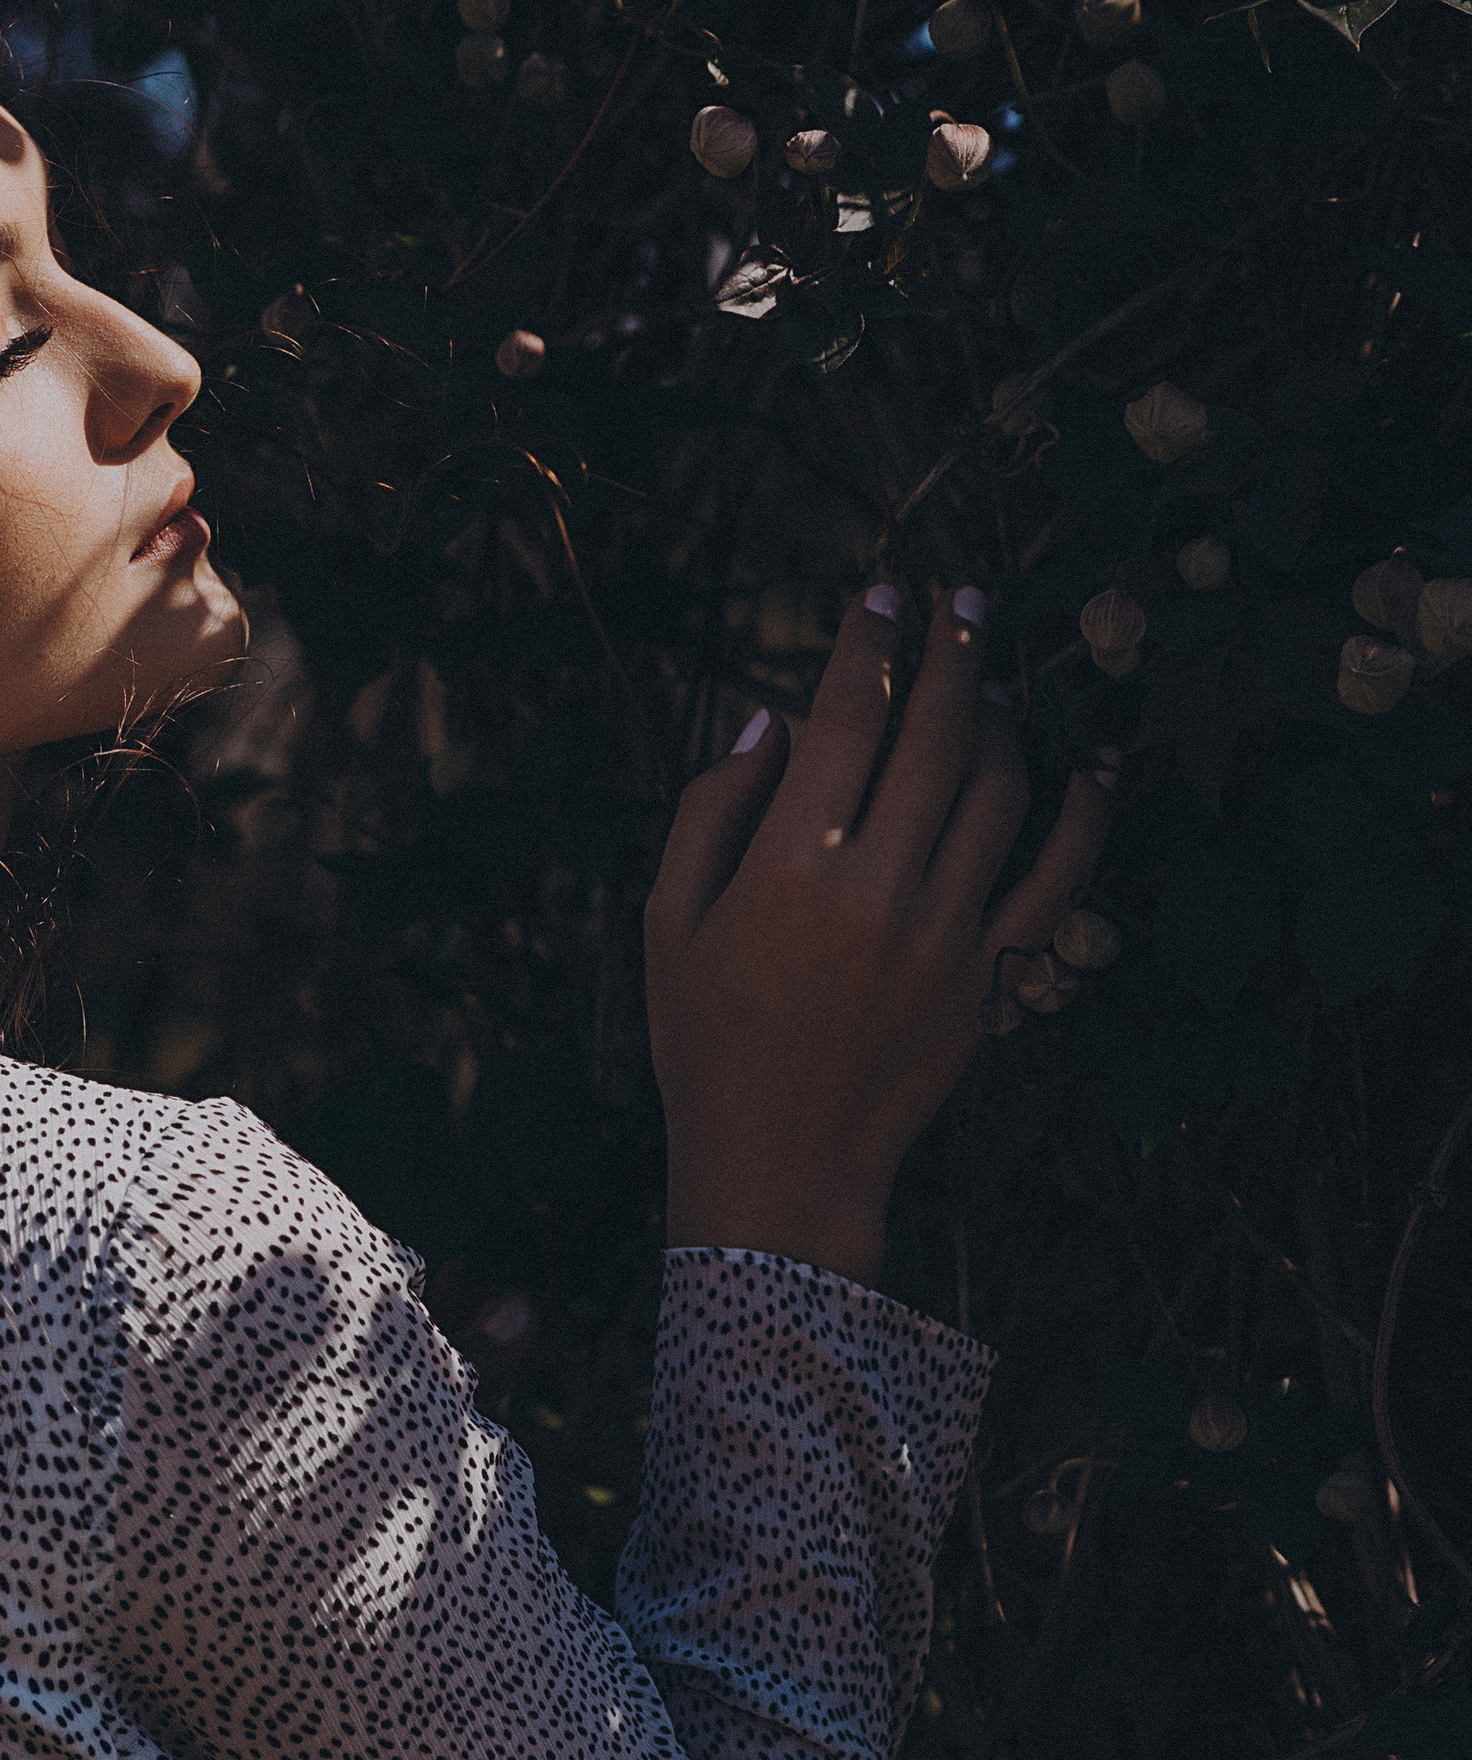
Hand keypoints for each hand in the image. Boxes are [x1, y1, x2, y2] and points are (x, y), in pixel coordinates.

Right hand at [644, 581, 1113, 1287]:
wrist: (780, 1163)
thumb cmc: (706, 1038)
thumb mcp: (668, 919)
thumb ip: (711, 808)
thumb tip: (772, 717)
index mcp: (789, 867)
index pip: (847, 718)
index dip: (869, 643)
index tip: (882, 595)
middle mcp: (878, 890)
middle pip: (937, 735)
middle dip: (952, 651)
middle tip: (961, 598)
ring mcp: (947, 935)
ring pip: (1000, 791)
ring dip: (1001, 719)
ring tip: (989, 684)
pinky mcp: (991, 981)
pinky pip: (1059, 882)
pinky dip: (1085, 818)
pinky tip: (1092, 768)